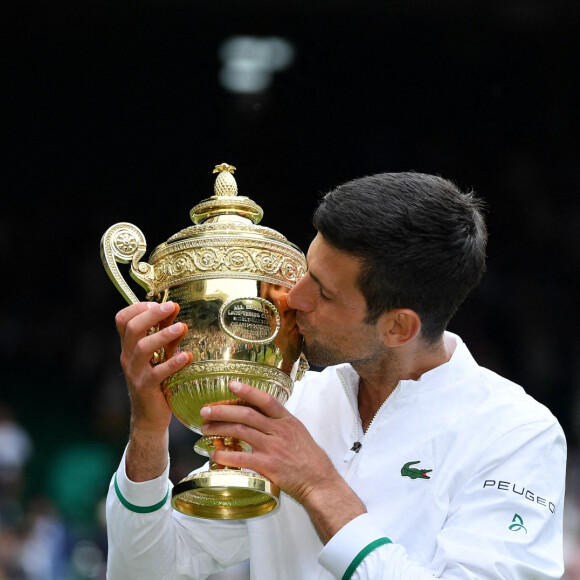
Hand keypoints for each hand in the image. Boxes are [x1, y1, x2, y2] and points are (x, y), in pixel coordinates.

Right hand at [115, 301, 191, 479]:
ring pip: (142, 348)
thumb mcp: (159, 356)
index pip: (122, 320)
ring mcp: (135, 373)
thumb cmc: (158, 382)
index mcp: (128, 347)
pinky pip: (157, 373)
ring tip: (182, 327)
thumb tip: (176, 312)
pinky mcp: (146, 388)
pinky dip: (173, 363)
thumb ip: (165, 336)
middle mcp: (128, 357)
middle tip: (172, 307)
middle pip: (131, 328)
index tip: (157, 303)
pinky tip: (187, 356)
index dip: (137, 307)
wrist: (150, 417)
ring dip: (163, 335)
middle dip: (152, 314)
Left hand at [199, 381, 365, 527]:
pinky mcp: (268, 466)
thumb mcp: (298, 432)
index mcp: (287, 420)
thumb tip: (258, 414)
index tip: (231, 384)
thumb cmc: (309, 458)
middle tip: (206, 410)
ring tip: (205, 429)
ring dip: (220, 429)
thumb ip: (279, 423)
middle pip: (247, 414)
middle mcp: (280, 431)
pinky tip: (216, 454)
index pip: (266, 400)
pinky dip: (226, 455)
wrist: (319, 482)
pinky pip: (243, 458)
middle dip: (223, 411)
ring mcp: (274, 448)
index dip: (248, 391)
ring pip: (241, 432)